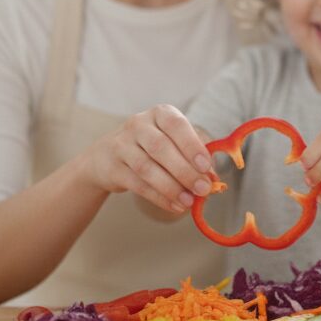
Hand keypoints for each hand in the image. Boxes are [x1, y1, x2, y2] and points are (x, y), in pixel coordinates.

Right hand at [84, 104, 213, 213]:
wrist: (107, 156)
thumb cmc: (151, 147)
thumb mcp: (172, 143)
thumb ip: (193, 157)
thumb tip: (213, 179)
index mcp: (159, 114)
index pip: (175, 124)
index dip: (191, 145)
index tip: (205, 166)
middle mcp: (138, 125)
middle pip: (160, 147)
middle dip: (184, 171)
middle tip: (203, 189)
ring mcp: (122, 145)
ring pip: (147, 168)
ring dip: (171, 187)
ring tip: (189, 201)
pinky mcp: (113, 168)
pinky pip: (138, 185)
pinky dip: (159, 198)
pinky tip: (175, 206)